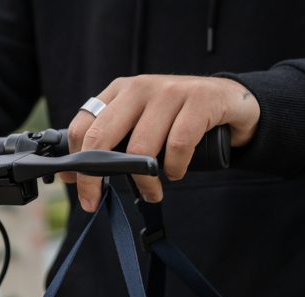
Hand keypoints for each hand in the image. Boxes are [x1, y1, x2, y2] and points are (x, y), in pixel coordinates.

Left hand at [61, 75, 259, 210]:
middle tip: (95, 200)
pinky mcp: (199, 100)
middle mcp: (140, 88)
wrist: (230, 101)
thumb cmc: (178, 120)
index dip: (75, 162)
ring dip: (143, 181)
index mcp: (119, 91)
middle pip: (101, 137)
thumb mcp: (141, 125)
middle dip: (94, 177)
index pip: (83, 126)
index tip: (76, 187)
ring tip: (152, 191)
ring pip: (140, 148)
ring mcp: (169, 91)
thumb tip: (75, 176)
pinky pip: (177, 145)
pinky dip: (174, 168)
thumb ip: (114, 143)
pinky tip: (175, 173)